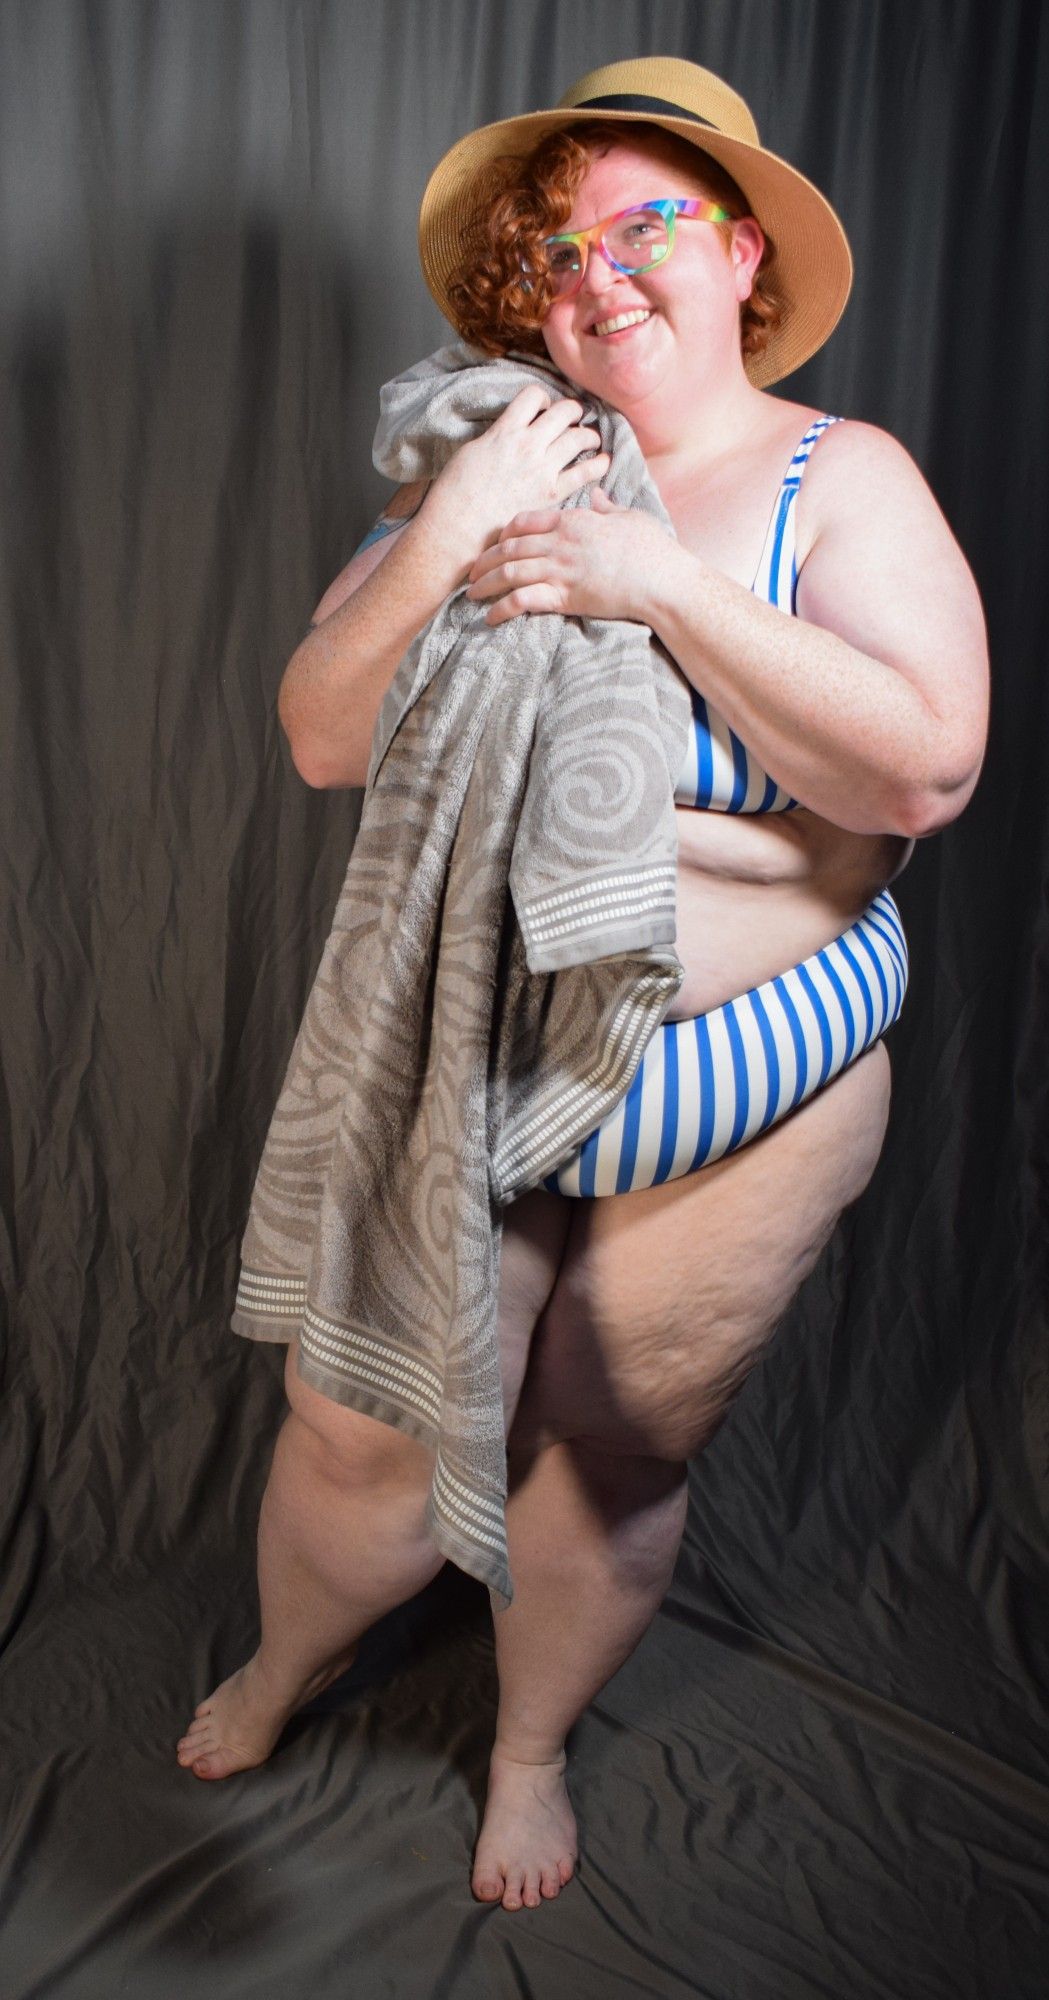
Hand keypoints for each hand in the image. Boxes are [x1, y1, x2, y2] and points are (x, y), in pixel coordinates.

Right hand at [418, 385, 608, 581]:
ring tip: (590, 439)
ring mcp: (542, 469)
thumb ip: (498, 437)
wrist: (459, 527)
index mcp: (505, 431)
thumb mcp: (473, 450)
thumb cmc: (456, 492)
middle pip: (564, 411)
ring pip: (579, 437)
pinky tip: (603, 461)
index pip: (533, 396)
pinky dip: (599, 463)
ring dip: (588, 434)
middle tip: (574, 419)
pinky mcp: (552, 494)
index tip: (544, 408)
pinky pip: (585, 472)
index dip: (543, 398)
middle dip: (572, 411)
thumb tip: (511, 433)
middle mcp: (528, 445)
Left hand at [464, 487, 677, 624]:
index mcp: (574, 520)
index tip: (495, 542)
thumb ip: (607, 507)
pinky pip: (522, 600)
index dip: (504, 532)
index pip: (525, 520)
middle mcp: (561, 542)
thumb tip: (597, 496)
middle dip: (484, 559)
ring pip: (509, 572)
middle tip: (469, 571)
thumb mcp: (629, 517)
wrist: (663, 580)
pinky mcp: (565, 598)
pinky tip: (490, 618)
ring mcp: (561, 570)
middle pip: (509, 547)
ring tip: (470, 595)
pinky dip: (502, 609)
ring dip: (485, 584)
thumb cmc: (653, 549)